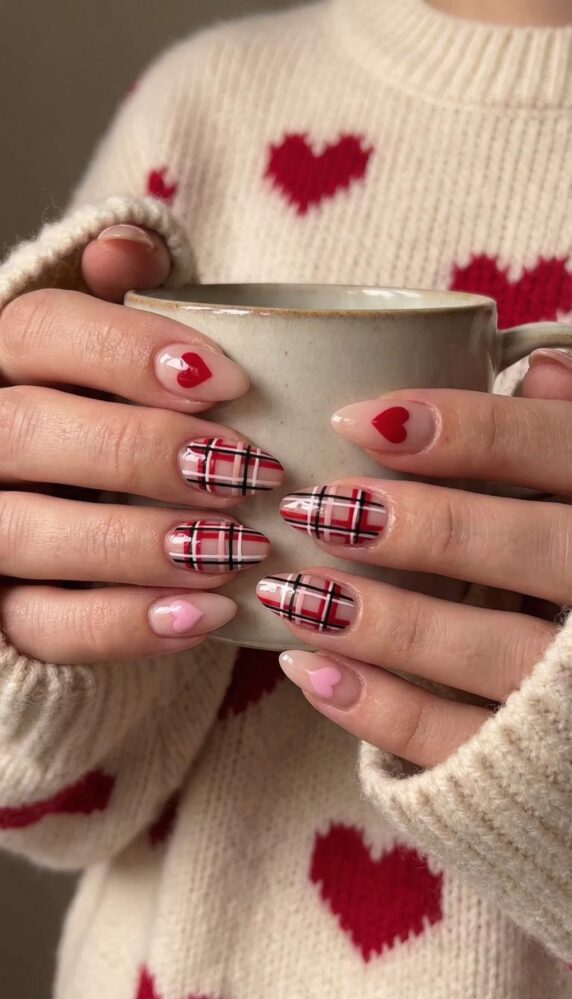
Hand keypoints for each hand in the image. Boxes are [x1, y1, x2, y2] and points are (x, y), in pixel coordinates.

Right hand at [0, 225, 281, 662]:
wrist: (85, 508)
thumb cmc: (125, 416)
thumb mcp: (130, 358)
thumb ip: (132, 304)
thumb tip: (126, 248)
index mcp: (8, 360)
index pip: (37, 330)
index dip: (127, 352)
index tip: (227, 381)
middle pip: (27, 430)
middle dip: (143, 453)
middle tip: (248, 472)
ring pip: (27, 534)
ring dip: (140, 545)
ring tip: (239, 550)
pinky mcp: (0, 607)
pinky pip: (42, 627)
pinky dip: (127, 626)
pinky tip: (208, 617)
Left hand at [258, 353, 571, 766]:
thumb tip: (537, 368)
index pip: (556, 448)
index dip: (463, 428)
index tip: (358, 420)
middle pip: (528, 547)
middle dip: (418, 525)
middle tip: (317, 509)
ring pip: (489, 650)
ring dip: (382, 622)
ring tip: (294, 593)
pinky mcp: (539, 762)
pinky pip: (461, 741)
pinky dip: (380, 710)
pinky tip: (312, 670)